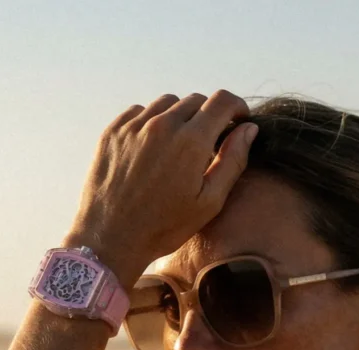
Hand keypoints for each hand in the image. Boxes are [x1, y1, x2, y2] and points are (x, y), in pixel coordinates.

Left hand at [66, 90, 257, 286]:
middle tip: (206, 144)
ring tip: (177, 147)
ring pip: (167, 104)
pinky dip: (152, 123)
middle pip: (195, 101)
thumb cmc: (163, 228)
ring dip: (179, 118)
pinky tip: (152, 150)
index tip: (239, 119)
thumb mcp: (208, 203)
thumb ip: (232, 162)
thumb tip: (248, 129)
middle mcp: (162, 125)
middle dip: (208, 117)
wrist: (110, 239)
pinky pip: (140, 112)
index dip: (237, 107)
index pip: (222, 101)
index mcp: (191, 142)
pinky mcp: (113, 131)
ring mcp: (134, 125)